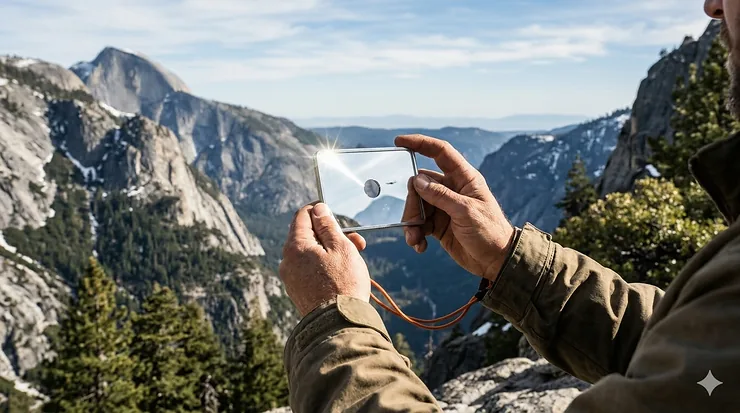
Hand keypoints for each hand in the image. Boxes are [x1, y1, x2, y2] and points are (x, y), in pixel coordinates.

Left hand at [280, 203, 370, 316]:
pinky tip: (342, 273)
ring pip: (311, 253)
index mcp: (295, 246)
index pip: (303, 215)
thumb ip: (328, 225)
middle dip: (332, 234)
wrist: (338, 324)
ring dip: (331, 250)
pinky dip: (324, 265)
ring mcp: (291, 278)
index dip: (320, 211)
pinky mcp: (298, 291)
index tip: (337, 216)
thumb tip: (318, 209)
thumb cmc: (343, 284)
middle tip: (356, 241)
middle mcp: (287, 261)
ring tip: (355, 258)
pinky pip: (309, 269)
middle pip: (308, 235)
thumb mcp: (340, 247)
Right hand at [397, 134, 515, 281]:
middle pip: (420, 184)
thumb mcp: (466, 212)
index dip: (420, 143)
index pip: (440, 152)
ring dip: (412, 222)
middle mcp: (452, 188)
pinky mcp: (438, 224)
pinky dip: (415, 234)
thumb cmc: (490, 232)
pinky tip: (420, 245)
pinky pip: (418, 223)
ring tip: (415, 239)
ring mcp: (444, 206)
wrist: (496, 261)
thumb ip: (441, 195)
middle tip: (413, 222)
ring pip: (416, 205)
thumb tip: (417, 180)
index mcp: (464, 178)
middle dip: (412, 203)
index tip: (400, 141)